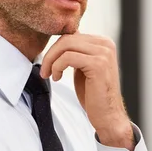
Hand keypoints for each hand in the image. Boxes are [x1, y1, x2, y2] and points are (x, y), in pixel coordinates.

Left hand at [40, 32, 134, 149]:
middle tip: (44, 71)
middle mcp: (105, 44)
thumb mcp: (83, 67)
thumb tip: (59, 40)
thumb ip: (76, 52)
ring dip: (51, 60)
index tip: (48, 64)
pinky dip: (57, 67)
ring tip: (49, 75)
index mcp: (103, 42)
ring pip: (66, 45)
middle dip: (50, 54)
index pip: (71, 35)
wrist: (107, 116)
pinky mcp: (98, 64)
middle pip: (67, 38)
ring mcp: (103, 53)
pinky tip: (57, 78)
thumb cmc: (93, 94)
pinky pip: (68, 57)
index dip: (55, 49)